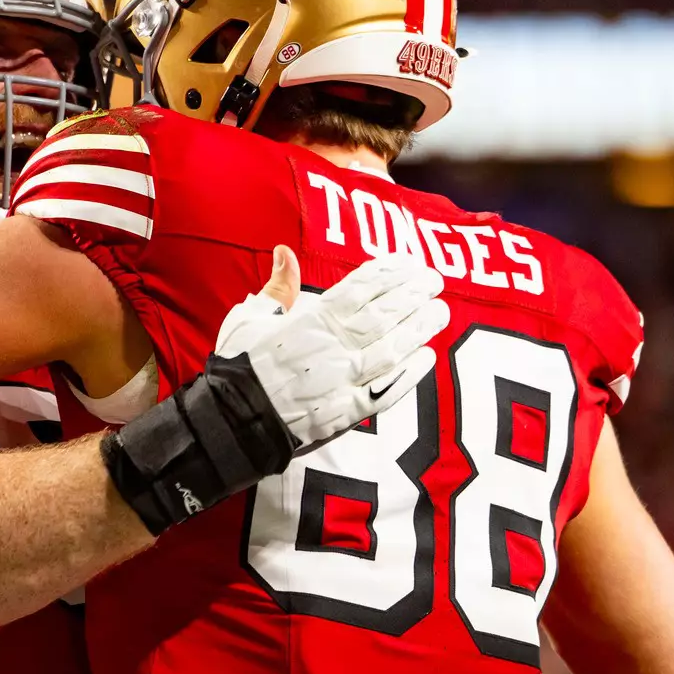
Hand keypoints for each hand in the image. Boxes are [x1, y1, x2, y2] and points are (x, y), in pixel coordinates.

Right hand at [216, 246, 447, 450]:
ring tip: (440, 312)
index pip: (361, 288)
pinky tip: (427, 358)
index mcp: (312, 321)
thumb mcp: (251, 318)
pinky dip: (410, 374)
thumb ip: (277, 286)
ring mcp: (345, 381)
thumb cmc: (240, 367)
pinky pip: (387, 390)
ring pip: (392, 349)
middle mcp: (335, 348)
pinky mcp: (349, 412)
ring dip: (420, 329)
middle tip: (436, 281)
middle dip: (414, 294)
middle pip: (384, 314)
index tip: (411, 262)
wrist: (233, 422)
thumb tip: (285, 251)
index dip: (390, 273)